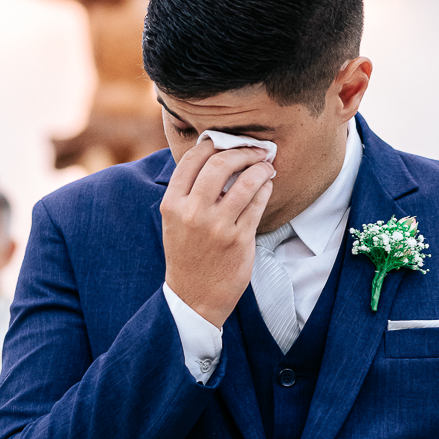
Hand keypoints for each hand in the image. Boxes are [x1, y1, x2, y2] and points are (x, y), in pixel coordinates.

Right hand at [160, 139, 274, 327]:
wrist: (193, 297)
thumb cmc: (187, 255)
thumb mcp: (175, 222)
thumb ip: (188, 192)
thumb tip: (215, 156)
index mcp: (172, 205)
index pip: (193, 160)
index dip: (213, 143)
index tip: (227, 142)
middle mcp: (192, 213)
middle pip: (220, 164)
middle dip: (242, 151)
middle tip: (255, 150)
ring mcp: (217, 227)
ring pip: (245, 181)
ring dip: (260, 167)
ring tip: (266, 166)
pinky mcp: (239, 240)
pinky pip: (257, 203)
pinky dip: (265, 188)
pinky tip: (266, 185)